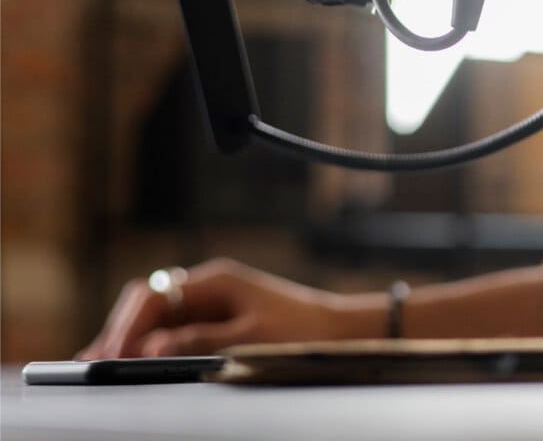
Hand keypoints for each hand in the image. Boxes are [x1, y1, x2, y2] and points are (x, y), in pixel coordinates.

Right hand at [77, 258, 380, 357]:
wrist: (341, 331)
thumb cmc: (301, 331)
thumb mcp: (250, 340)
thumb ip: (199, 341)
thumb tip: (151, 346)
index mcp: (215, 281)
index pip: (154, 296)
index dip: (127, 326)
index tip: (110, 354)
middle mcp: (208, 286)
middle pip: (147, 303)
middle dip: (119, 331)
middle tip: (95, 365)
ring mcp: (210, 302)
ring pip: (156, 316)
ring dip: (130, 338)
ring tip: (102, 367)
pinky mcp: (216, 319)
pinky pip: (172, 329)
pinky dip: (150, 344)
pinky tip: (133, 363)